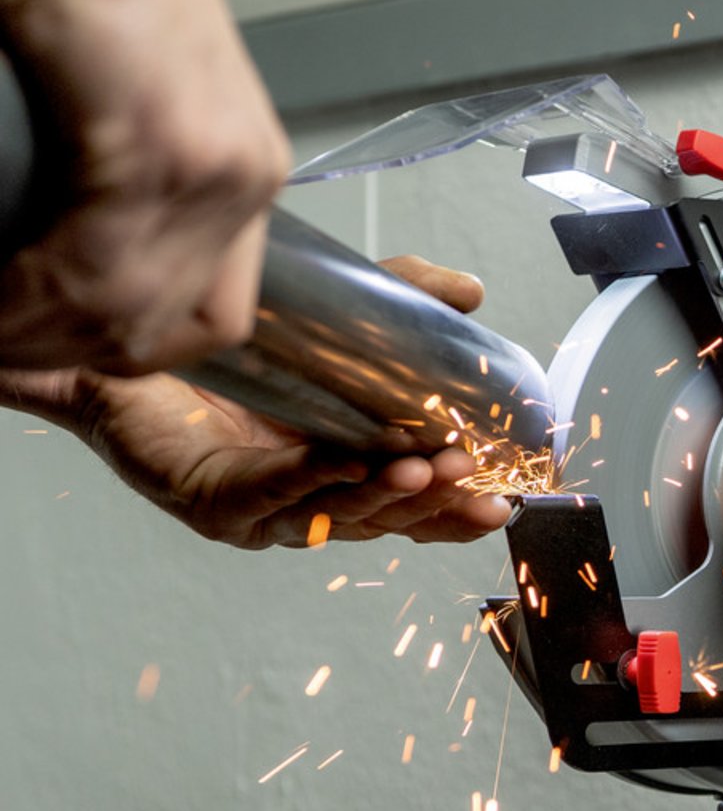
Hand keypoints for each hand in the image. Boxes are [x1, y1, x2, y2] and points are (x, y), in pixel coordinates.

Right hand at [0, 0, 287, 374]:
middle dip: (57, 349)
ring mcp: (213, 167)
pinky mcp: (159, 144)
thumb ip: (109, 183)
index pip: (210, 317)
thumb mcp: (117, 106)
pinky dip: (19, 293)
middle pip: (159, 326)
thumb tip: (56, 252)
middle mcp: (244, 180)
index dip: (122, 348)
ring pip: (119, 309)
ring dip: (29, 329)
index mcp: (241, 175)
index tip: (47, 350)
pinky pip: (86, 263)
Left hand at [0, 256, 514, 549]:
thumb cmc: (229, 349)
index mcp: (347, 472)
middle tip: (478, 483)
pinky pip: (273, 494)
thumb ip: (403, 299)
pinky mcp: (217, 505)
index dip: (463, 504)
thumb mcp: (336, 319)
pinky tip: (348, 459)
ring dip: (386, 495)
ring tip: (426, 470)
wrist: (125, 342)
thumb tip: (470, 293)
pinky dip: (314, 477)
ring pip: (339, 513)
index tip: (508, 491)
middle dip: (438, 504)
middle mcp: (311, 503)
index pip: (419, 502)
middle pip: (388, 518)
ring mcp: (265, 512)